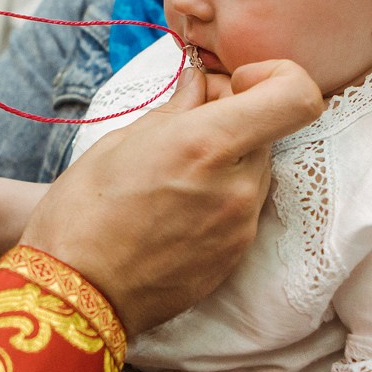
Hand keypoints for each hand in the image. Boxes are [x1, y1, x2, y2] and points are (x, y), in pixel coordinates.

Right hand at [20, 59, 321, 332]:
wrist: (75, 294)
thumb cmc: (84, 212)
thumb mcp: (122, 141)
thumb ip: (177, 108)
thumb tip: (202, 83)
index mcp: (207, 146)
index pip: (296, 97)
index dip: (278, 77)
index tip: (242, 80)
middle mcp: (236, 187)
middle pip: (270, 130)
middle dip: (239, 117)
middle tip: (191, 119)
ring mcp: (241, 227)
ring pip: (257, 169)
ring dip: (230, 158)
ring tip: (176, 169)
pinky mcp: (236, 256)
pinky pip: (244, 207)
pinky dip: (222, 193)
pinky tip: (177, 204)